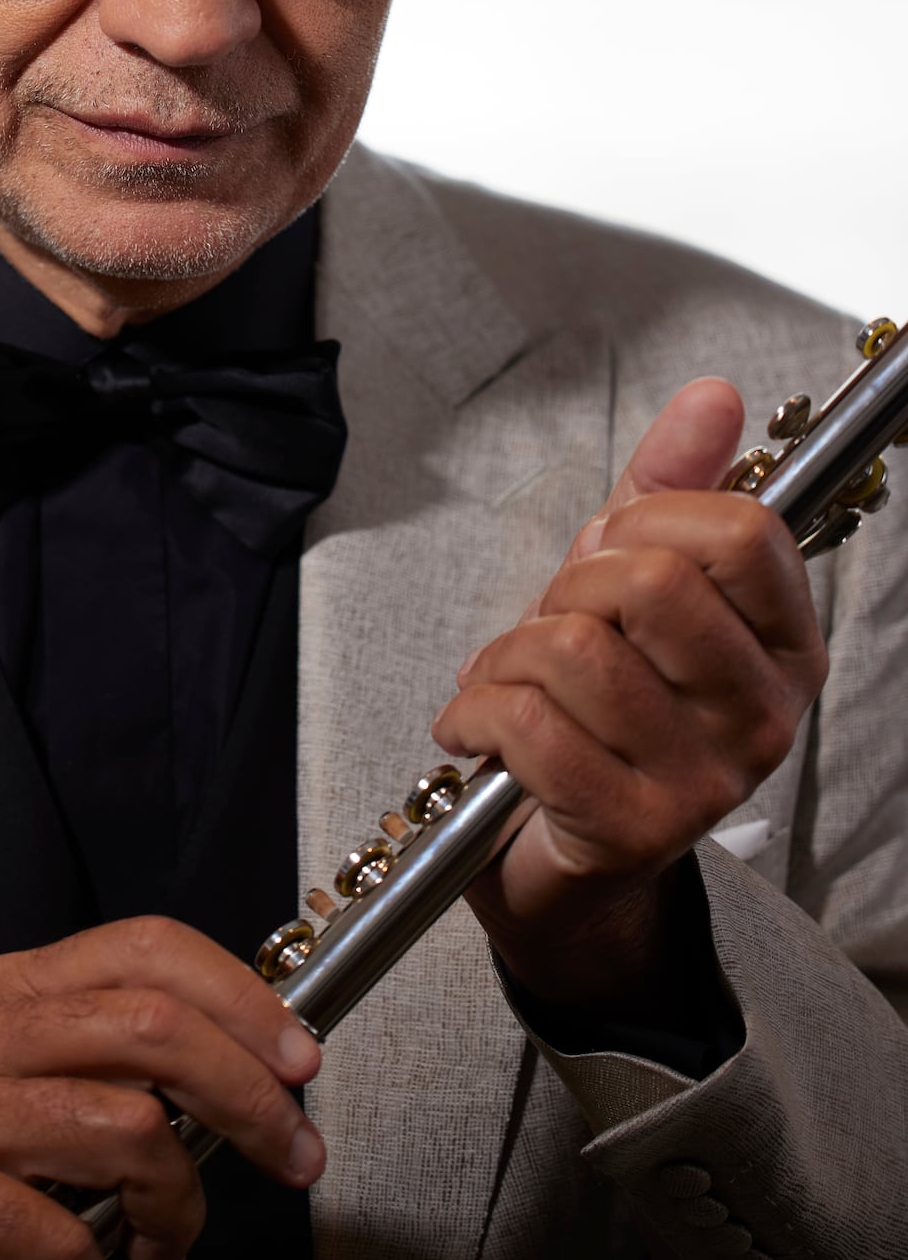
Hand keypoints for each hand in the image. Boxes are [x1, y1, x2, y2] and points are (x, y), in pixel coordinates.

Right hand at [0, 917, 323, 1259]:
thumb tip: (249, 1076)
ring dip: (176, 1211)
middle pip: (156, 1029)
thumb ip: (115, 1069)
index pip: (150, 948)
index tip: (300, 1058)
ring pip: (128, 1129)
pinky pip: (57, 1239)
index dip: (242, 997)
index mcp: (18, 989)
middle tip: (294, 1157)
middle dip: (250, 1098)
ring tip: (160, 1254)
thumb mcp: (26, 1092)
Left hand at [430, 379, 825, 1013]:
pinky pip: (530, 726)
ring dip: (508, 654)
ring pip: (578, 649)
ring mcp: (708, 780)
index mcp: (786, 645)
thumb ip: (671, 487)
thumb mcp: (631, 580)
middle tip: (550, 624)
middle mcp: (765, 716)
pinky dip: (475, 711)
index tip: (609, 550)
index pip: (742, 532)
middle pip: (650, 582)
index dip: (649, 519)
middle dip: (568, 585)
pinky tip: (473, 727)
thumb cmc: (601, 709)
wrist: (569, 862)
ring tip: (504, 679)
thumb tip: (714, 396)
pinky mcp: (634, 829)